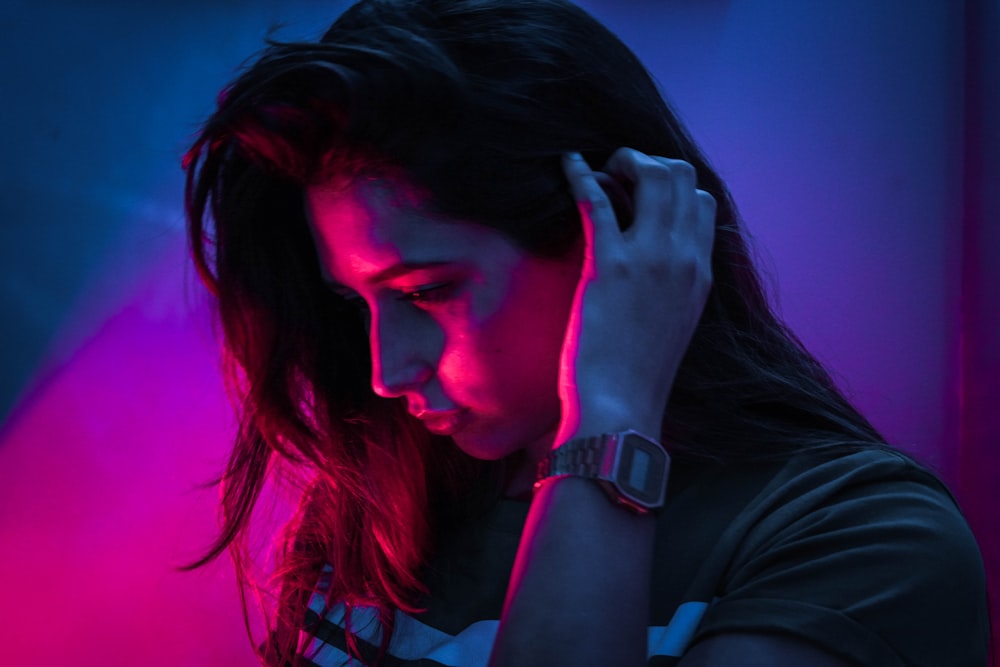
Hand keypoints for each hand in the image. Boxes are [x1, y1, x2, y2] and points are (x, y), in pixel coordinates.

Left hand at [555, 148, 715, 443]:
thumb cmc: (638, 374)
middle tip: (615, 176)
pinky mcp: (611, 267)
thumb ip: (673, 286)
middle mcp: (684, 258)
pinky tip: (567, 163)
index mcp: (701, 272)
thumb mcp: (672, 323)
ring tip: (597, 173)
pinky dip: (581, 174)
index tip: (637, 194)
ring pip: (653, 175)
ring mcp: (650, 259)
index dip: (670, 185)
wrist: (622, 408)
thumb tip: (651, 263)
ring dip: (621, 163)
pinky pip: (597, 200)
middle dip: (647, 163)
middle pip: (682, 176)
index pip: (702, 201)